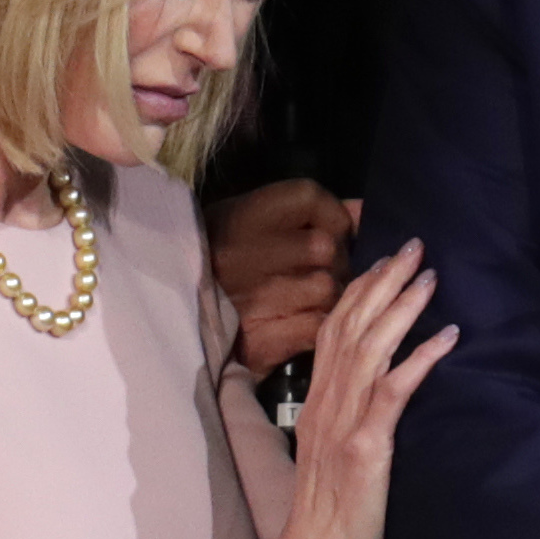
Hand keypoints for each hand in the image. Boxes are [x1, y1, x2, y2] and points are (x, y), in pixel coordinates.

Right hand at [207, 180, 354, 375]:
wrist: (176, 320)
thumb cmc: (218, 263)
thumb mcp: (247, 222)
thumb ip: (305, 213)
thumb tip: (363, 211)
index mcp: (239, 218)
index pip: (309, 198)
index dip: (332, 214)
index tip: (333, 230)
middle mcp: (245, 254)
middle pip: (326, 247)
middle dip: (335, 261)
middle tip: (320, 271)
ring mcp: (254, 299)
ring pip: (328, 289)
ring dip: (329, 297)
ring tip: (310, 299)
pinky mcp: (261, 340)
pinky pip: (318, 326)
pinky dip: (318, 326)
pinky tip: (302, 324)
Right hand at [241, 240, 458, 538]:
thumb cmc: (329, 515)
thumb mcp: (330, 455)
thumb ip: (343, 417)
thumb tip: (365, 391)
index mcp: (317, 404)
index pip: (334, 332)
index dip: (358, 293)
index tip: (382, 262)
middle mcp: (326, 405)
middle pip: (352, 326)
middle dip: (383, 282)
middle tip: (414, 246)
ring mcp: (344, 424)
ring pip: (371, 348)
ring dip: (403, 308)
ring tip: (431, 276)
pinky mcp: (366, 448)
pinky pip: (394, 393)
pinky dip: (421, 360)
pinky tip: (447, 337)